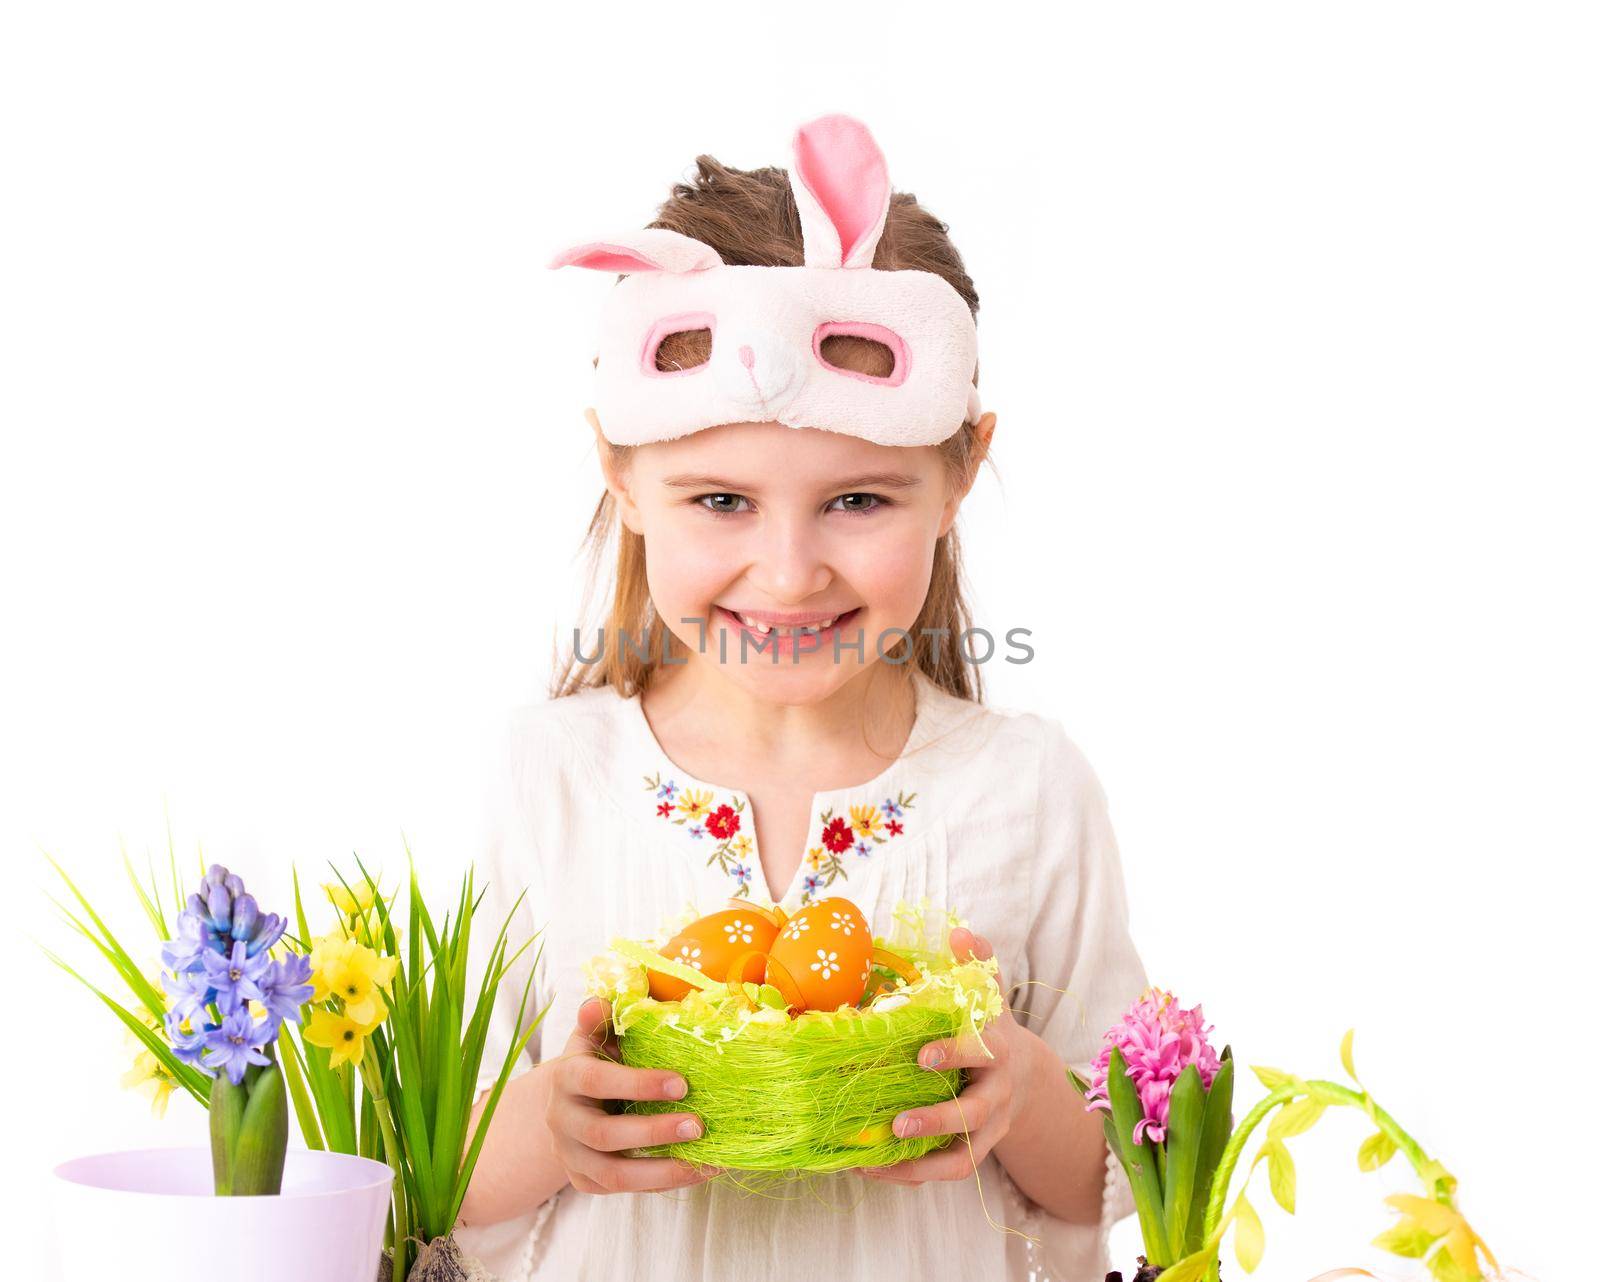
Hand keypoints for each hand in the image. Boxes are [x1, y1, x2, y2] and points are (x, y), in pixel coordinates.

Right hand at [546, 996, 719, 1194]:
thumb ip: (601, 1018)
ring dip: (663, 1170)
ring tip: (705, 1162)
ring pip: (614, 1174)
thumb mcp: (595, 1035)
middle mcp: (562, 1121)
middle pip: (604, 1135)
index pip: (597, 1082)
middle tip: (699, 1125)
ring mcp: (572, 1156)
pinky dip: (664, 1183)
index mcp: (566, 1078)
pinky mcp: (586, 1182)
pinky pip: (626, 1189)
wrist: (568, 1103)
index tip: (682, 1083)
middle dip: (654, 1132)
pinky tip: (698, 1171)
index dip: (638, 1084)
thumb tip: (600, 1002)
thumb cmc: (595, 1061)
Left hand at [856, 927, 1035, 1185]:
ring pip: (962, 1156)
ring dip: (919, 1162)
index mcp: (996, 1049)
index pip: (979, 1053)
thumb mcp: (989, 994)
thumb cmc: (992, 1027)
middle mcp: (996, 1094)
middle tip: (897, 1123)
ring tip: (874, 1161)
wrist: (1026, 1077)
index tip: (922, 1055)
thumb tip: (960, 930)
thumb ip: (977, 962)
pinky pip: (947, 1171)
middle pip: (972, 1114)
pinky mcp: (976, 1152)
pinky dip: (912, 1175)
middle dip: (936, 1120)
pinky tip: (872, 1170)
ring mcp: (989, 1129)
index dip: (954, 1054)